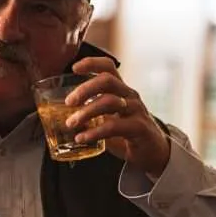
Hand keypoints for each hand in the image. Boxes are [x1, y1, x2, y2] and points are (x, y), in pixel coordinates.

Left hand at [65, 56, 170, 177]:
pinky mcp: (139, 127)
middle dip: (85, 89)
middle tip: (69, 102)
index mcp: (121, 90)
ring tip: (71, 123)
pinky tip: (82, 138)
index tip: (74, 68)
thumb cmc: (127, 133)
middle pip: (107, 81)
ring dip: (86, 112)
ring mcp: (136, 110)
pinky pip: (114, 126)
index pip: (108, 67)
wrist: (153, 152)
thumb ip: (90, 115)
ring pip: (110, 102)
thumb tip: (62, 117)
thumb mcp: (108, 118)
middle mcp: (129, 96)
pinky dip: (95, 132)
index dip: (92, 63)